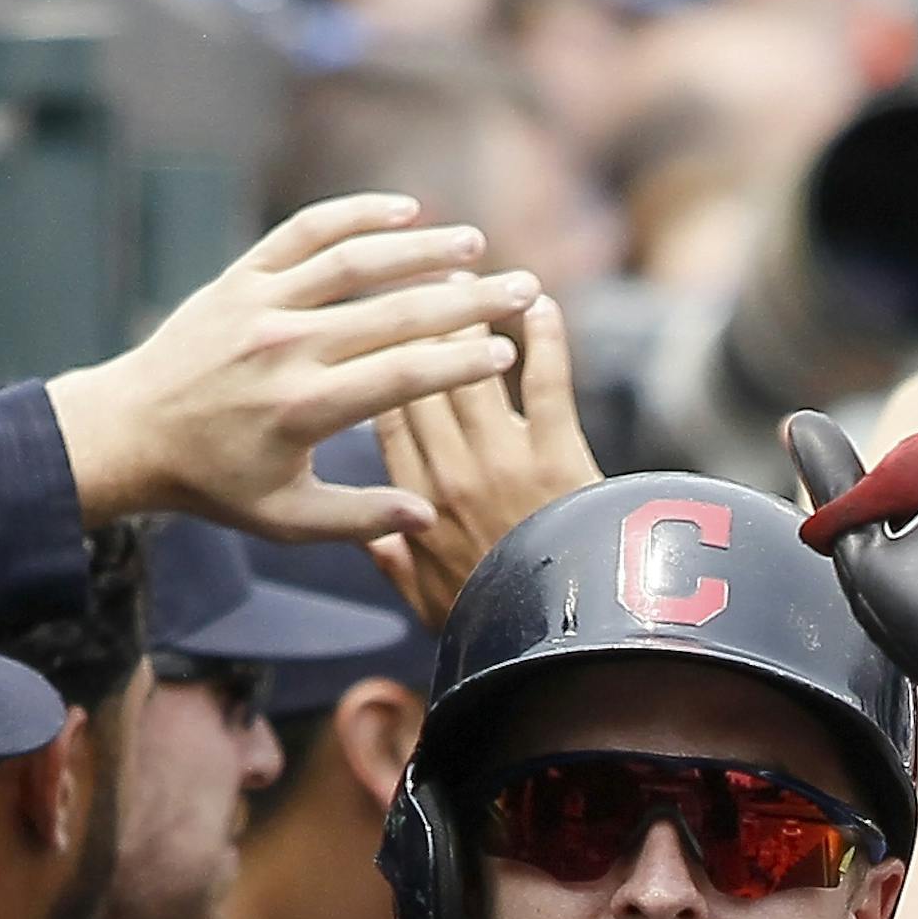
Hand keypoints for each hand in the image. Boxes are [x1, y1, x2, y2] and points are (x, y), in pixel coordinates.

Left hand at [45, 193, 541, 546]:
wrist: (127, 432)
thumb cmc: (213, 484)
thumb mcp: (286, 517)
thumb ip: (360, 519)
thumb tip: (429, 516)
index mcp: (303, 409)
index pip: (401, 376)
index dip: (460, 363)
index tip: (506, 352)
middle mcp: (285, 349)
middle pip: (394, 313)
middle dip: (466, 300)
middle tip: (520, 288)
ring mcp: (260, 305)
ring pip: (354, 262)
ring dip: (421, 248)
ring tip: (474, 244)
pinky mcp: (240, 277)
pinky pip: (304, 233)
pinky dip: (354, 214)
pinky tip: (404, 210)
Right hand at [370, 296, 600, 628]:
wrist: (556, 645)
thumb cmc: (493, 622)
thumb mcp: (424, 599)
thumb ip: (389, 558)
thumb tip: (360, 531)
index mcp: (415, 502)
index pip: (386, 416)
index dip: (380, 362)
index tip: (375, 322)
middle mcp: (449, 475)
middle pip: (422, 378)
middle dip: (421, 319)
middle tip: (425, 273)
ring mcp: (502, 464)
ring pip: (475, 370)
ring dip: (474, 315)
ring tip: (477, 273)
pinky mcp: (558, 459)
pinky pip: (548, 383)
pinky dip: (545, 339)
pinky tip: (540, 305)